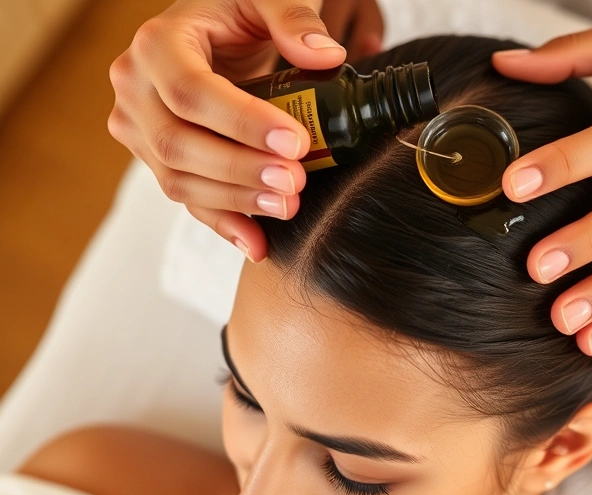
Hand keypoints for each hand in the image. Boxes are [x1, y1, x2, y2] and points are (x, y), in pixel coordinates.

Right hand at [108, 0, 383, 261]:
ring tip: (288, 204)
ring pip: (178, 178)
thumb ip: (293, 17)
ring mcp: (139, 127)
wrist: (214, 31)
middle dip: (241, 169)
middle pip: (179, 143)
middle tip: (296, 180)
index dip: (242, 122)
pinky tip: (258, 243)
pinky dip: (223, 223)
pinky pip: (186, 198)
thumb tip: (324, 56)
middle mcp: (135, 87)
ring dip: (236, 201)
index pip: (191, 92)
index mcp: (158, 44)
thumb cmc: (237, 11)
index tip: (294, 141)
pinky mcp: (154, 158)